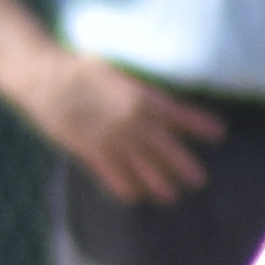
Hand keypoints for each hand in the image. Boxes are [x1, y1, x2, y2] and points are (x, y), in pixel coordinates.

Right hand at [23, 48, 218, 206]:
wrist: (46, 77)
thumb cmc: (80, 68)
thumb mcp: (117, 73)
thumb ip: (139, 91)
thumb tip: (157, 102)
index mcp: (141, 97)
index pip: (178, 114)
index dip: (199, 124)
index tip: (218, 134)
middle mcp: (132, 120)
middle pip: (165, 147)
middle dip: (184, 164)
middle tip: (199, 179)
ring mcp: (112, 138)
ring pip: (142, 166)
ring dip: (158, 181)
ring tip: (170, 195)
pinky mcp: (90, 150)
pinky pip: (112, 174)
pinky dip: (124, 186)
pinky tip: (133, 196)